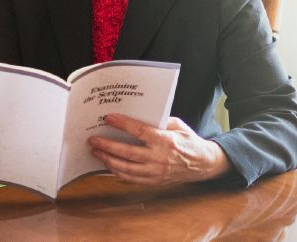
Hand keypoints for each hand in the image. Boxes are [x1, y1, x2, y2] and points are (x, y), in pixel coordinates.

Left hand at [89, 114, 230, 185]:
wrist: (203, 164)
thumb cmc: (189, 141)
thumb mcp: (178, 125)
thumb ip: (159, 121)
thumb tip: (137, 114)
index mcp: (166, 141)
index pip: (139, 132)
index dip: (122, 124)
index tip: (108, 118)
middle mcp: (159, 158)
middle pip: (127, 153)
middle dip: (107, 146)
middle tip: (93, 140)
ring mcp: (156, 172)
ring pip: (126, 168)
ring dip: (108, 160)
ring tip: (96, 153)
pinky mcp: (154, 181)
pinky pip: (131, 179)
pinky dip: (117, 172)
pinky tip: (108, 165)